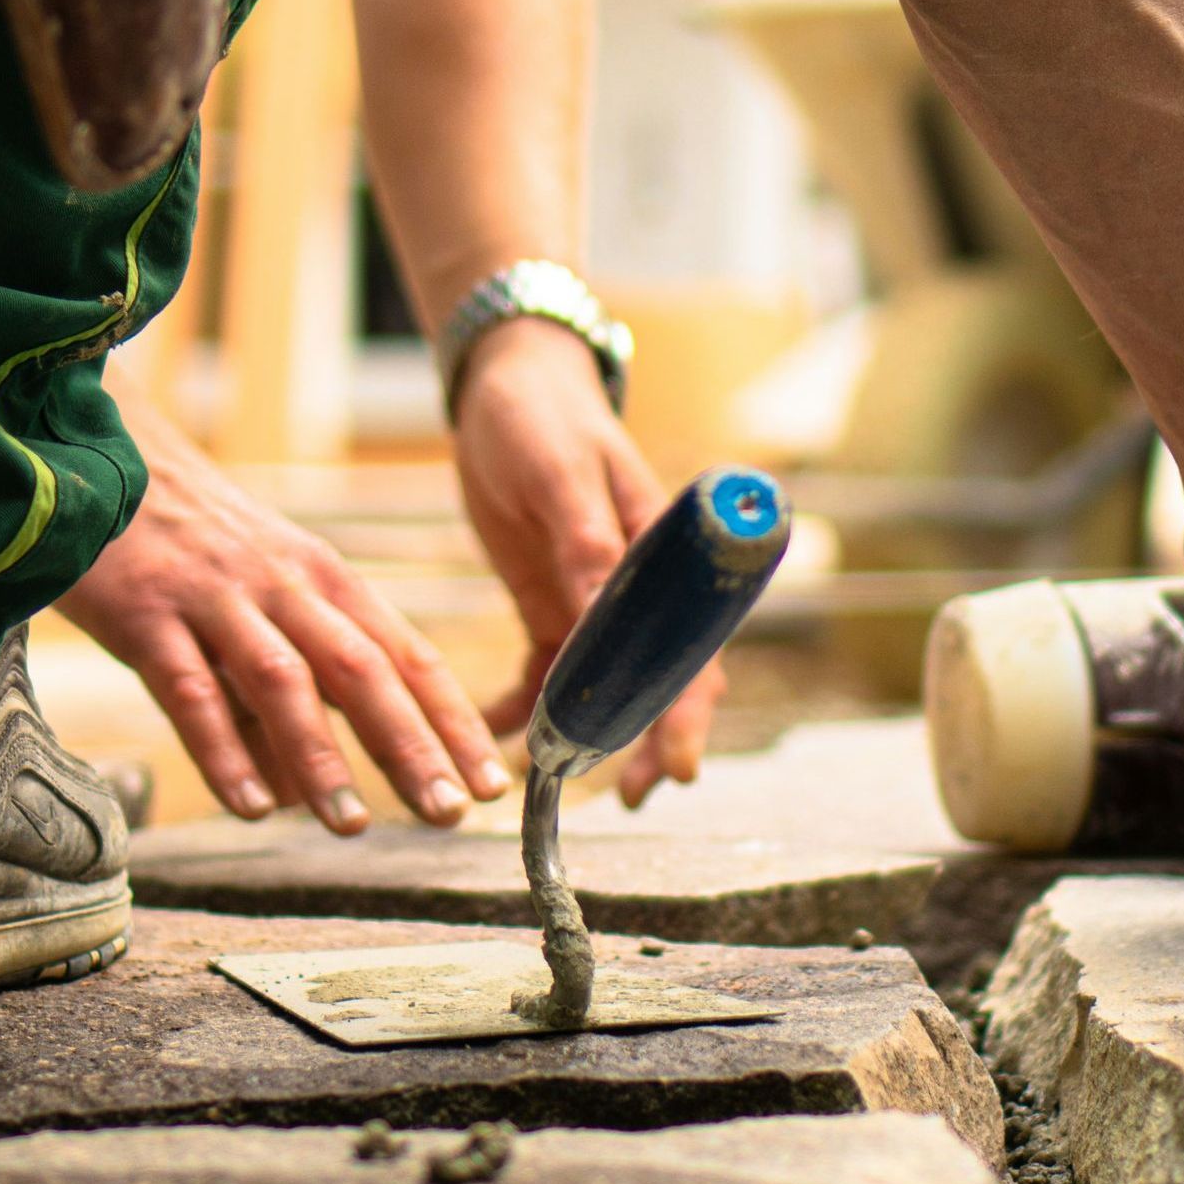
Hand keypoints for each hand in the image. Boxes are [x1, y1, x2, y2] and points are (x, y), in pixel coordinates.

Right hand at [57, 411, 510, 832]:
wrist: (102, 460)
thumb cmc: (192, 544)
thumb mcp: (262, 598)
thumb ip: (289, 685)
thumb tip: (306, 788)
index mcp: (325, 579)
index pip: (406, 653)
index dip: (451, 718)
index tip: (490, 779)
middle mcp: (284, 585)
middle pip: (361, 668)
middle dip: (410, 743)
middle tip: (448, 812)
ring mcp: (217, 597)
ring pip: (283, 680)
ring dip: (321, 755)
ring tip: (352, 825)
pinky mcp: (148, 613)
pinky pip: (191, 688)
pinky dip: (223, 749)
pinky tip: (249, 804)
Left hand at [453, 317, 723, 804]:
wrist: (505, 386)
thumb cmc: (543, 416)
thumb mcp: (561, 475)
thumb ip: (586, 545)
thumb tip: (607, 619)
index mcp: (658, 550)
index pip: (689, 643)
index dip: (688, 709)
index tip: (679, 765)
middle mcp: (635, 584)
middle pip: (655, 676)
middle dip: (646, 739)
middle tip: (631, 797)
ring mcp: (591, 597)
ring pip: (602, 685)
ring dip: (587, 735)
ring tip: (557, 785)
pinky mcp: (550, 599)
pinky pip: (546, 669)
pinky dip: (524, 704)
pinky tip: (494, 730)